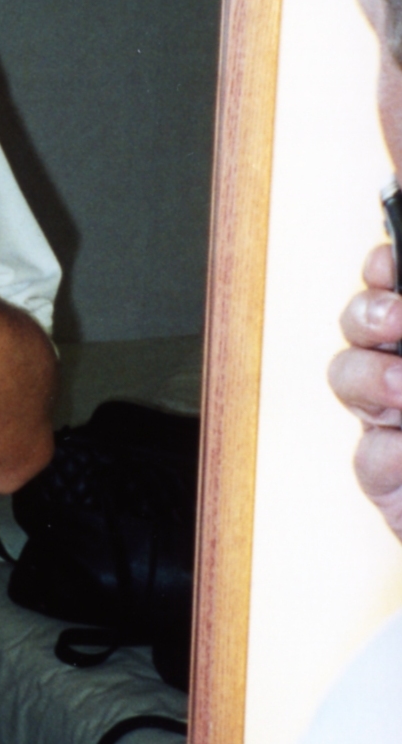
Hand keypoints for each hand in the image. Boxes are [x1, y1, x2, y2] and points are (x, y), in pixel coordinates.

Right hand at [329, 243, 401, 536]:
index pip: (391, 282)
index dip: (385, 265)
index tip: (393, 262)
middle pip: (359, 322)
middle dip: (369, 312)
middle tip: (398, 321)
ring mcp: (394, 423)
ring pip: (346, 378)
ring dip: (370, 376)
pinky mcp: (388, 481)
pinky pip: (369, 456)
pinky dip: (390, 451)